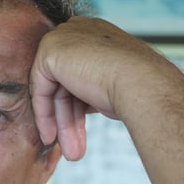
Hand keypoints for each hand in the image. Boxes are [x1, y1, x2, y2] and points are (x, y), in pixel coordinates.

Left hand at [30, 16, 166, 159]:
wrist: (143, 85)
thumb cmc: (137, 90)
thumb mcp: (108, 87)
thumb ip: (88, 89)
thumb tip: (76, 106)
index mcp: (95, 34)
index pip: (76, 74)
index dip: (75, 107)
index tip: (77, 132)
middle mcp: (79, 31)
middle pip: (63, 85)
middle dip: (67, 120)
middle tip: (73, 150)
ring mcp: (63, 38)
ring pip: (53, 91)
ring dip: (61, 124)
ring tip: (70, 152)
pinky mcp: (49, 51)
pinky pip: (39, 89)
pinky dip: (44, 114)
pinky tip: (50, 136)